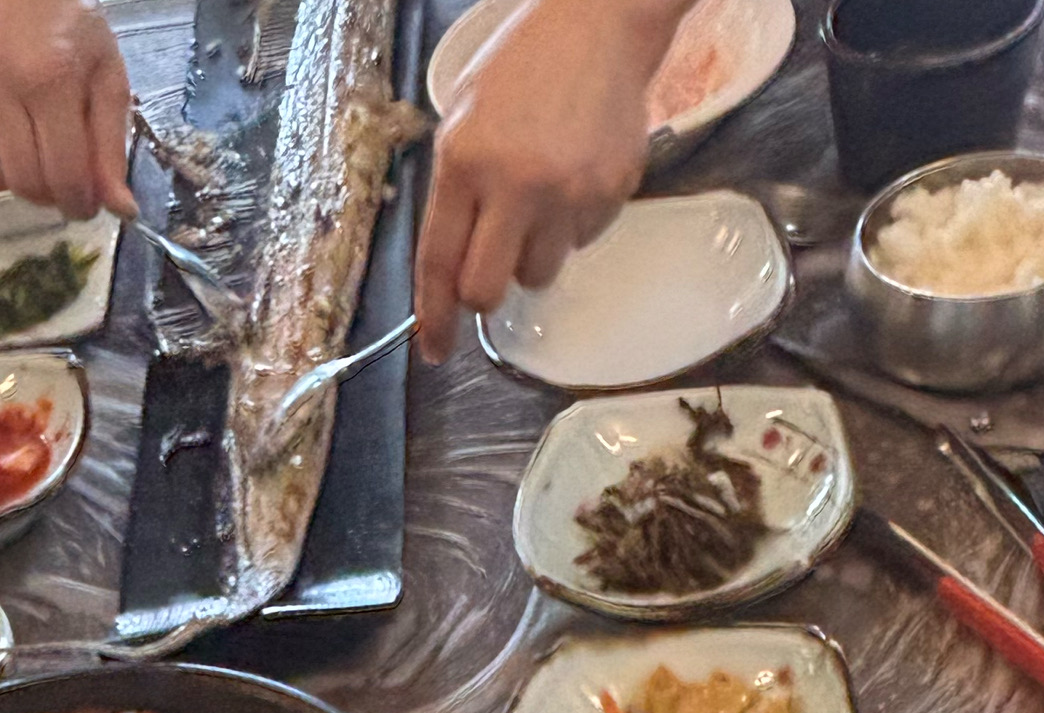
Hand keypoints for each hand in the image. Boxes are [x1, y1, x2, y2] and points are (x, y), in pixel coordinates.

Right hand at [0, 0, 136, 223]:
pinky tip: (1, 125)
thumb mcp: (106, 74)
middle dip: (48, 194)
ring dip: (15, 175)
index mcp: (49, 78)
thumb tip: (121, 209)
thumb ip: (111, 145)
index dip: (78, 202)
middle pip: (22, 181)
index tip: (86, 204)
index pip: (62, 175)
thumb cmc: (66, 21)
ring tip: (32, 149)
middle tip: (61, 182)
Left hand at [414, 0, 680, 361]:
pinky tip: (572, 177)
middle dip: (484, 294)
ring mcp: (567, 193)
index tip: (434, 349)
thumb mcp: (464, 121)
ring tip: (539, 201)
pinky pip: (581, 242)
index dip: (434, 316)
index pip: (439, 262)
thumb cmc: (524, 69)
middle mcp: (514, 184)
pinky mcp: (609, 194)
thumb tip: (450, 271)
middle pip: (487, 290)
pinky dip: (572, 225)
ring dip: (532, 254)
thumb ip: (454, 194)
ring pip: (538, 274)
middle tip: (492, 271)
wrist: (600, 25)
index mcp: (464, 163)